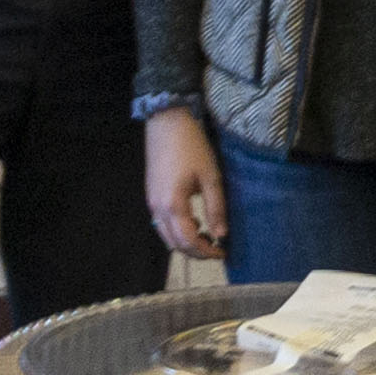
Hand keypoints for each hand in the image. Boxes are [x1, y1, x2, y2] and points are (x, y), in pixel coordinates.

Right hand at [141, 107, 224, 260]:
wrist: (167, 122)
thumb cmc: (192, 147)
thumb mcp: (211, 177)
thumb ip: (215, 208)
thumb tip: (221, 235)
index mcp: (173, 205)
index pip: (189, 241)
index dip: (207, 251)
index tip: (224, 252)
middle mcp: (157, 209)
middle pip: (175, 244)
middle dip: (196, 252)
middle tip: (217, 248)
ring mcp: (151, 203)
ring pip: (166, 236)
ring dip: (185, 242)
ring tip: (207, 235)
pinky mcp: (151, 195)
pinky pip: (161, 224)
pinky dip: (177, 230)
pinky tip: (193, 220)